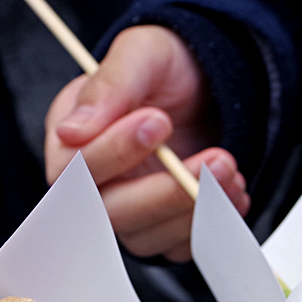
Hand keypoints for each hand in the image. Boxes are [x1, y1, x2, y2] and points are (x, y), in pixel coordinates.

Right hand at [45, 25, 249, 261]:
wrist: (208, 85)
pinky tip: (231, 191)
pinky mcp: (161, 227)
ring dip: (194, 210)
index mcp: (70, 139)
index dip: (116, 152)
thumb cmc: (167, 67)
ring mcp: (127, 210)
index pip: (75, 167)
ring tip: (229, 168)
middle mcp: (94, 182)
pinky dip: (209, 225)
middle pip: (111, 212)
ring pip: (146, 236)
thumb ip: (109, 86)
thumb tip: (71, 131)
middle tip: (214, 160)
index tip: (159, 122)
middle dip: (166, 191)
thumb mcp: (142, 53)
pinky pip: (177, 247)